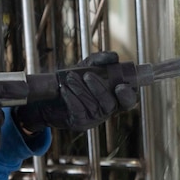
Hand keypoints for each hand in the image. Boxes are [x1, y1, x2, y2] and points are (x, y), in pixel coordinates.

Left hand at [13, 51, 138, 133]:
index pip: (128, 101)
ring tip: (70, 78)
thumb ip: (100, 60)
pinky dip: (71, 98)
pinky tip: (64, 89)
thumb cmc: (74, 80)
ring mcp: (94, 118)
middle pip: (110, 104)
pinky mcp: (79, 123)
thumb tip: (114, 57)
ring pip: (93, 106)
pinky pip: (78, 111)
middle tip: (86, 75)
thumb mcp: (86, 67)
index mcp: (114, 97)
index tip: (120, 86)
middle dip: (99, 88)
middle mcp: (107, 110)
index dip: (128, 96)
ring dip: (81, 89)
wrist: (50, 97)